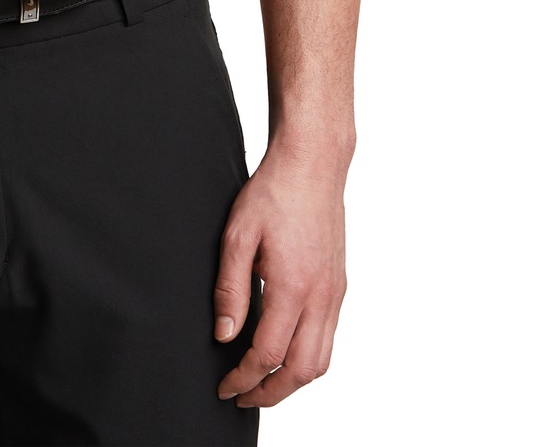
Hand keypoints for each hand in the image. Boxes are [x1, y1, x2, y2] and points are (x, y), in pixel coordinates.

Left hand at [212, 134, 349, 409]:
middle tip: (242, 396)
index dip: (244, 378)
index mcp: (292, 287)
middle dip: (271, 393)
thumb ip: (230, 288)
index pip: (268, 355)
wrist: (313, 166)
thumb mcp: (237, 235)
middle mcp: (320, 297)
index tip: (225, 386)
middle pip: (301, 371)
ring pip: (321, 361)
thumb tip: (224, 334)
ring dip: (293, 381)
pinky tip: (285, 351)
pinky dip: (308, 358)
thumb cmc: (273, 193)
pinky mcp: (340, 286)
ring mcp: (335, 294)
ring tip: (263, 383)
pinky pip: (329, 338)